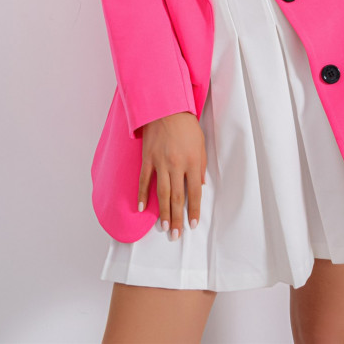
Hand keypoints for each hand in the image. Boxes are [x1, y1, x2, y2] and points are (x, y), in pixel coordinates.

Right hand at [137, 111, 206, 239]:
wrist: (167, 107)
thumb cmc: (186, 126)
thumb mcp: (201, 144)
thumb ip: (201, 166)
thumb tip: (200, 186)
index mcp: (192, 162)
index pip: (195, 192)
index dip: (194, 210)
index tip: (192, 224)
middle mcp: (176, 165)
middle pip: (177, 197)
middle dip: (177, 218)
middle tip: (175, 236)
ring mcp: (160, 162)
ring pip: (162, 193)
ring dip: (163, 212)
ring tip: (164, 228)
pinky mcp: (147, 158)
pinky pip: (144, 180)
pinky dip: (143, 195)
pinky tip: (143, 208)